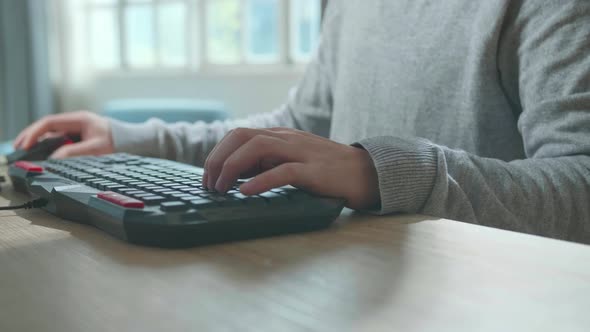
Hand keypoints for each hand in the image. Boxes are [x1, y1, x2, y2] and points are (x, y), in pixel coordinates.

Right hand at [13, 111, 113, 157]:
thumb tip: (55, 158)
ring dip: (37, 140)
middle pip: (46, 126)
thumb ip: (76, 152)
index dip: (35, 133)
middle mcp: (74, 121)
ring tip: (24, 151)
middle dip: (30, 135)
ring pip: (50, 132)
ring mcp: (74, 128)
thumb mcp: (97, 148)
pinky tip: (39, 153)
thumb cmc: (116, 141)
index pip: (50, 122)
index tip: (26, 145)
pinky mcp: (76, 136)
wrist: (129, 140)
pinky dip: (46, 145)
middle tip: (18, 148)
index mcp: (78, 119)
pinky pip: (57, 139)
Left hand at [203, 127, 379, 209]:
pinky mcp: (314, 171)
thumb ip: (267, 163)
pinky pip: (283, 171)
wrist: (366, 172)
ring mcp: (301, 152)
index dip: (217, 154)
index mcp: (280, 136)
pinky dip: (260, 181)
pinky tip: (245, 192)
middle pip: (242, 137)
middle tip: (209, 184)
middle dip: (218, 159)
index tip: (208, 176)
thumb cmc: (327, 170)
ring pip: (257, 148)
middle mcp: (287, 138)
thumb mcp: (292, 161)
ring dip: (232, 168)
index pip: (238, 134)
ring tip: (221, 189)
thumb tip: (236, 176)